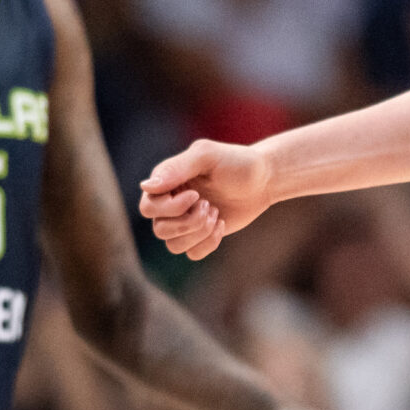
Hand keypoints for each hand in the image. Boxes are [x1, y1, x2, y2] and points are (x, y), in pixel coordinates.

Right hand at [138, 139, 275, 259]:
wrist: (263, 179)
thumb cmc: (235, 162)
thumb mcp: (207, 156)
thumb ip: (177, 168)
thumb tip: (146, 186)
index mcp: (165, 183)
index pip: (148, 208)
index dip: (172, 208)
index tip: (197, 194)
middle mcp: (169, 204)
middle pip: (160, 230)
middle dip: (188, 222)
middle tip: (209, 205)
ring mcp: (184, 221)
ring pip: (174, 245)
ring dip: (199, 232)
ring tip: (216, 213)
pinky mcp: (201, 235)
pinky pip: (192, 254)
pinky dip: (209, 243)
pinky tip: (222, 223)